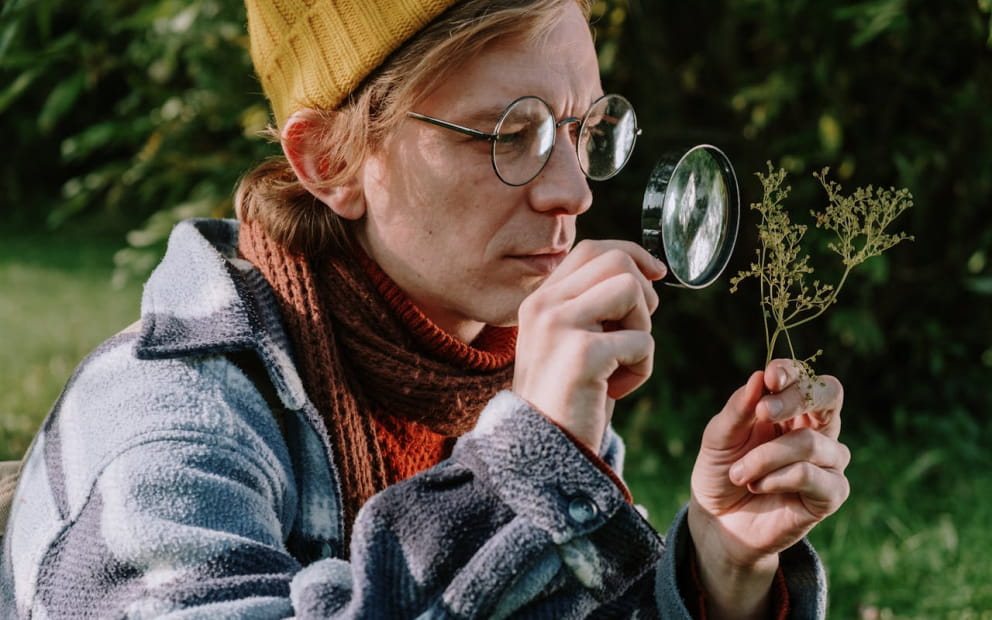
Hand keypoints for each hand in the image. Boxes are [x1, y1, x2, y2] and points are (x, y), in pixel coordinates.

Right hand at [513, 240, 665, 450]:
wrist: (540, 450)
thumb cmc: (567, 396)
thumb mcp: (571, 339)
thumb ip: (593, 305)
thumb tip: (645, 273)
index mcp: (541, 299)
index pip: (592, 249)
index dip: (633, 255)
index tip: (655, 275)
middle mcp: (544, 305)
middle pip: (616, 261)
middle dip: (642, 295)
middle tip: (633, 333)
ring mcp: (559, 326)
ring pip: (631, 291)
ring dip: (642, 329)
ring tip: (622, 362)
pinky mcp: (582, 354)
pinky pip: (642, 341)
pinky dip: (641, 369)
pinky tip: (614, 390)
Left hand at [687, 359, 850, 618]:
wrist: (718, 521)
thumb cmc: (721, 471)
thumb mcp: (719, 437)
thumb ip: (740, 408)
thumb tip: (759, 376)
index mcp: (791, 409)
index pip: (805, 378)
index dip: (792, 372)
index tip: (769, 378)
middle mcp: (816, 429)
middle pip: (830, 396)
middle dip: (795, 399)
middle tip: (764, 412)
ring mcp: (828, 462)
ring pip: (810, 442)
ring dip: (765, 457)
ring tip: (739, 474)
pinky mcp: (830, 494)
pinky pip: (811, 475)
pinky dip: (776, 479)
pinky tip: (757, 486)